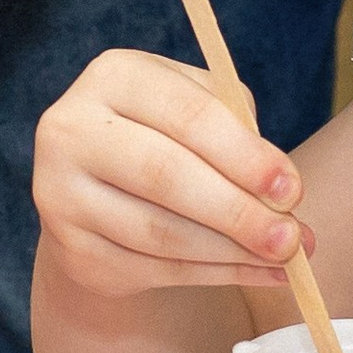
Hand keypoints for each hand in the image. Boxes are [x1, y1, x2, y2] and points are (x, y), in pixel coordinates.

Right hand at [32, 49, 306, 297]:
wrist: (102, 186)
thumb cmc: (171, 137)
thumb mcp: (203, 112)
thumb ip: (243, 142)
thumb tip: (286, 201)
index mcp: (114, 77)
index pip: (186, 114)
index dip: (243, 154)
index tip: (292, 189)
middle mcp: (71, 129)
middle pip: (164, 174)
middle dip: (237, 211)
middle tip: (292, 238)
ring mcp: (61, 194)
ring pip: (159, 232)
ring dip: (230, 251)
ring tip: (283, 258)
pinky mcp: (71, 250)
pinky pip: (151, 270)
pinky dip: (212, 276)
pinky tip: (253, 272)